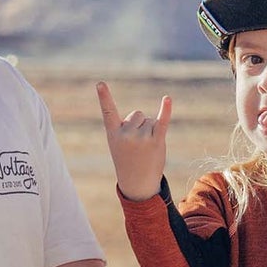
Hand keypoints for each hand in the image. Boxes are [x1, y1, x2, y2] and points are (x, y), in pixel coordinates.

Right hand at [97, 82, 170, 200]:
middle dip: (139, 125)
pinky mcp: (157, 141)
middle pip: (136, 114)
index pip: (108, 111)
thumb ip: (129, 126)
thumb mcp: (120, 142)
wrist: (138, 183)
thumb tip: (147, 113)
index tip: (100, 83)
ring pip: (149, 120)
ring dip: (150, 131)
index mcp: (113, 133)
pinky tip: (167, 99)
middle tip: (136, 146)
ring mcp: (142, 137)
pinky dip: (165, 110)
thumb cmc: (128, 159)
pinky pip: (162, 121)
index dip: (104, 96)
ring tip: (145, 149)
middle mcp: (126, 134)